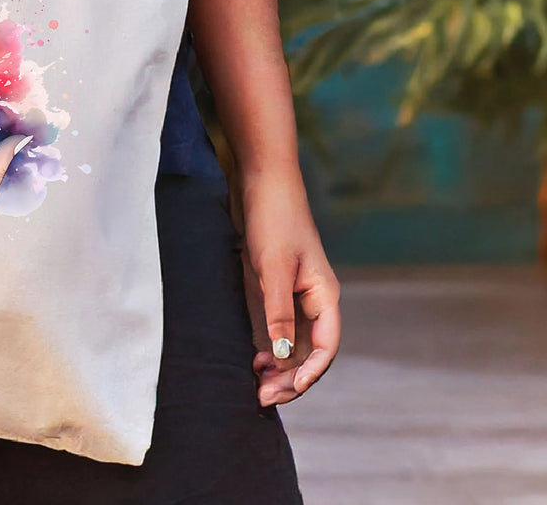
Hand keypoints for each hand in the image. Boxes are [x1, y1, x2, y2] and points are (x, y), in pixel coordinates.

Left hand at [234, 165, 341, 406]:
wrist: (262, 180)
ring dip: (279, 366)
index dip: (309, 373)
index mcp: (324, 295)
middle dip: (289, 377)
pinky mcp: (275, 286)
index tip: (286, 390)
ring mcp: (295, 294)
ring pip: (293, 343)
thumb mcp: (272, 267)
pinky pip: (279, 327)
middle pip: (309, 351)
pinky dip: (269, 346)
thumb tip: (281, 355)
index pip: (325, 347)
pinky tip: (253, 357)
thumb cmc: (273, 218)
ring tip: (255, 384)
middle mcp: (314, 299)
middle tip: (261, 397)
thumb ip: (278, 310)